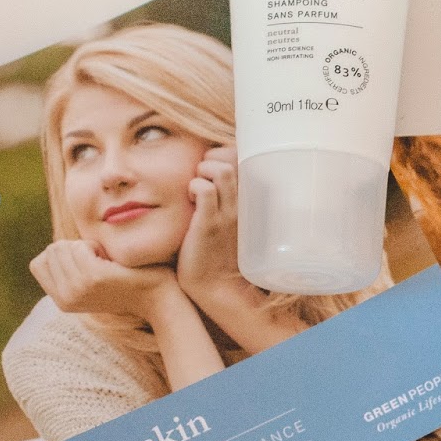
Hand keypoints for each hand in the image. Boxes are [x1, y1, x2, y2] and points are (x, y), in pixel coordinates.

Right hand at [30, 239, 179, 321]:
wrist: (158, 297)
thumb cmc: (128, 281)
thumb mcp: (90, 281)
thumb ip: (69, 271)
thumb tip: (53, 249)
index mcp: (62, 301)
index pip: (37, 264)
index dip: (62, 255)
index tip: (86, 263)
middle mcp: (65, 299)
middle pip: (51, 251)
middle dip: (75, 247)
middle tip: (101, 262)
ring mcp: (77, 289)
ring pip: (62, 247)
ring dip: (86, 245)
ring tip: (106, 262)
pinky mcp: (92, 279)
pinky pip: (78, 247)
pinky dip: (95, 245)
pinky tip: (112, 261)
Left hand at [177, 145, 249, 305]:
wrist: (217, 287)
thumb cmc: (218, 252)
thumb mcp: (231, 220)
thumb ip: (226, 198)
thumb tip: (208, 176)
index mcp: (250, 201)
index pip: (245, 158)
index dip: (225, 154)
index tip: (211, 170)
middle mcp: (245, 204)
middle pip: (235, 157)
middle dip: (212, 157)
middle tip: (200, 175)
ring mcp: (229, 214)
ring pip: (222, 170)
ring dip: (203, 169)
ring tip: (196, 186)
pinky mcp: (210, 224)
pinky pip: (205, 190)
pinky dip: (193, 186)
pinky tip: (189, 199)